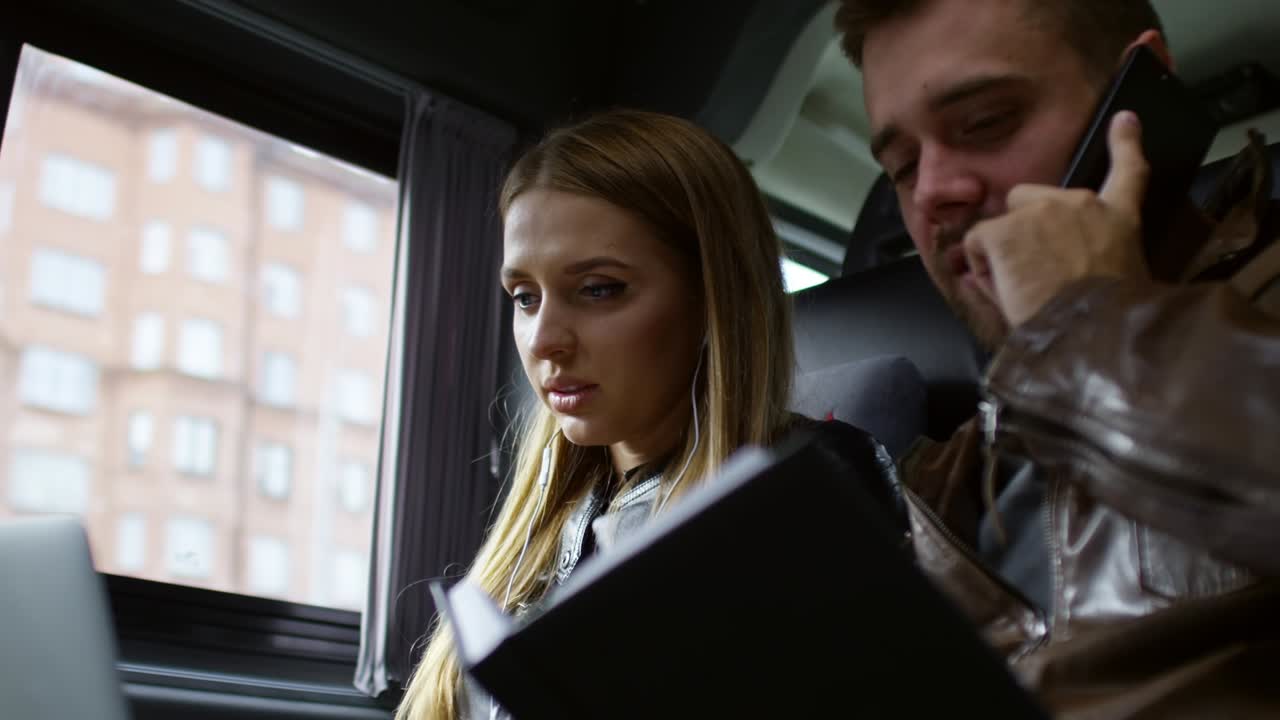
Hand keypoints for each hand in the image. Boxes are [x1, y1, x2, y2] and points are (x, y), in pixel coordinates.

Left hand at [963, 111, 1151, 327]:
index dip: (1125, 143)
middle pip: (1029, 198)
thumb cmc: (1105, 319)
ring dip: (1002, 253)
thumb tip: (1044, 255)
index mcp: (1118, 218)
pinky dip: (981, 266)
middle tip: (1032, 270)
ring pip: (1000, 225)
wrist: (1092, 331)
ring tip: (1022, 288)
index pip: (1128, 172)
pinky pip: (977, 243)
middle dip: (1022, 227)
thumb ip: (1087, 256)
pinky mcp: (1006, 228)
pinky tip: (1005, 287)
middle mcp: (1079, 203)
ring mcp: (1039, 211)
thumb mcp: (1118, 280)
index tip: (1125, 119)